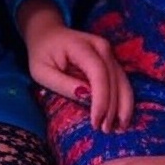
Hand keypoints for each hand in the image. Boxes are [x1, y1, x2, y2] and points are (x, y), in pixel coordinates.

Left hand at [20, 0, 133, 131]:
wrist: (48, 33)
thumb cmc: (42, 53)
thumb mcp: (42, 71)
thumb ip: (63, 83)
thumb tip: (86, 97)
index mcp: (81, 46)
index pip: (98, 72)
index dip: (101, 99)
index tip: (96, 122)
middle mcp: (100, 46)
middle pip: (114, 78)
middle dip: (113, 107)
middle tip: (105, 131)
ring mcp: (108, 52)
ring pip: (123, 81)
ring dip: (123, 106)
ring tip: (117, 129)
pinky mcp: (110, 60)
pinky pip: (120, 81)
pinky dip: (122, 100)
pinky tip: (120, 118)